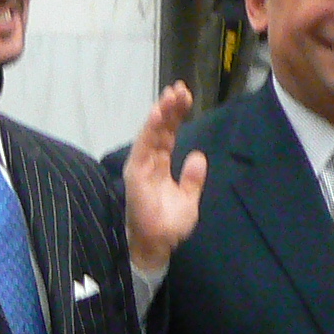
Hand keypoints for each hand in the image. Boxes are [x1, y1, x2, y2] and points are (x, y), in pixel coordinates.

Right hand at [123, 83, 207, 274]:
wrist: (157, 244)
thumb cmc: (170, 224)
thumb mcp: (189, 199)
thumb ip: (192, 179)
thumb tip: (197, 157)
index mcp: (160, 164)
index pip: (169, 134)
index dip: (176, 116)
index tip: (186, 97)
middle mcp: (149, 161)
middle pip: (160, 129)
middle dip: (170, 108)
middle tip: (180, 88)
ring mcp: (142, 165)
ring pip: (152, 133)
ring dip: (161, 113)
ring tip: (172, 94)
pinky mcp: (136, 172)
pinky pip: (144, 146)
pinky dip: (150, 129)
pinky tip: (158, 113)